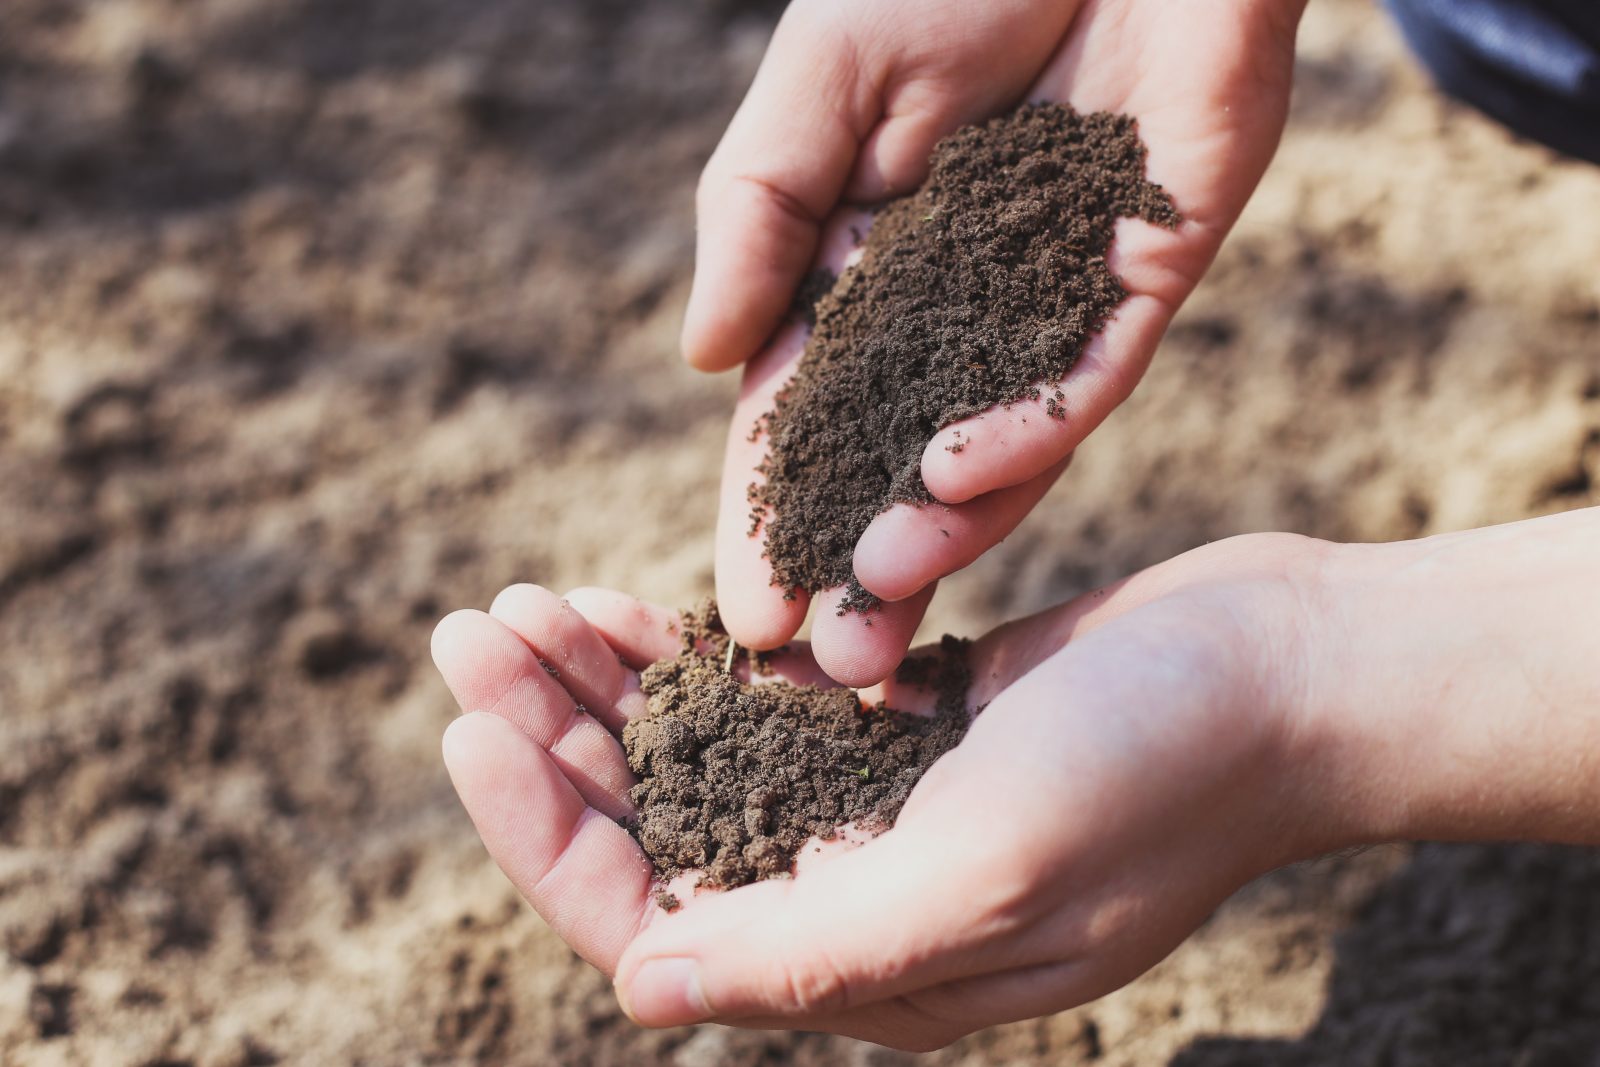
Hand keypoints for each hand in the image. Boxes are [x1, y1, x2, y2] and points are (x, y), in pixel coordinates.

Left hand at [431, 531, 1336, 1048]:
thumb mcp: (986, 868)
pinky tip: (625, 610)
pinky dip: (687, 659)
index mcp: (864, 963)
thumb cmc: (1159, 769)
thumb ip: (814, 947)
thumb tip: (643, 992)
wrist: (1285, 674)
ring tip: (521, 608)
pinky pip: (757, 705)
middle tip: (467, 631)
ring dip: (601, 691)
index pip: (652, 921)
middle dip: (549, 739)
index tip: (472, 721)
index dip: (545, 833)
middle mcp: (853, 897)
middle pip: (652, 832)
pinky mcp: (900, 729)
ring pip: (691, 760)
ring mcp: (875, 811)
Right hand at [701, 0, 1309, 683]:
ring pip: (996, 444)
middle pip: (898, 460)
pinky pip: (1084, 376)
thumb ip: (760, 212)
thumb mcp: (821, 79)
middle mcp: (956, 310)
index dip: (772, 511)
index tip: (743, 608)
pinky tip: (958, 478)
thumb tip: (706, 358)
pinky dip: (1025, 429)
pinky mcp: (1141, 280)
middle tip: (817, 661)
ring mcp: (1049, 306)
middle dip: (856, 559)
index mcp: (864, 268)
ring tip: (879, 594)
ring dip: (938, 526)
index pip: (805, 413)